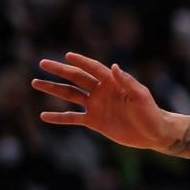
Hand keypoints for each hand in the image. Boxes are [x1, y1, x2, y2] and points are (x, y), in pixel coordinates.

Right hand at [33, 53, 176, 150]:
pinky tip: (44, 116)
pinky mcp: (94, 121)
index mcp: (112, 83)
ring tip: (35, 83)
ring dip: (53, 89)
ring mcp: (96, 106)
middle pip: (76, 78)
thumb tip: (114, 66)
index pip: (93, 69)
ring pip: (70, 95)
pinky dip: (59, 117)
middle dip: (59, 71)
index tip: (67, 55)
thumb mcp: (141, 96)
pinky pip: (73, 118)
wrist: (154, 133)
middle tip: (42, 63)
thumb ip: (127, 82)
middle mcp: (101, 91)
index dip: (81, 62)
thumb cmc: (151, 112)